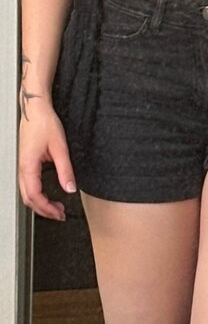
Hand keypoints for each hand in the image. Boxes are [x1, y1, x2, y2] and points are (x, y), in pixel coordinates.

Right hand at [19, 106, 76, 220]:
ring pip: (26, 193)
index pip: (34, 196)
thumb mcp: (60, 147)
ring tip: (55, 207)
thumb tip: (70, 188)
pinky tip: (47, 194)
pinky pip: (28, 184)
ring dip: (40, 202)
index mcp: (28, 166)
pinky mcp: (25, 162)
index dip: (47, 208)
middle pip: (28, 198)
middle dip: (43, 210)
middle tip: (59, 214)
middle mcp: (22, 167)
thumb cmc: (44, 123)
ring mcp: (22, 165)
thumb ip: (65, 170)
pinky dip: (37, 194)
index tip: (59, 213)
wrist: (35, 109)